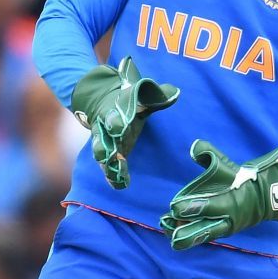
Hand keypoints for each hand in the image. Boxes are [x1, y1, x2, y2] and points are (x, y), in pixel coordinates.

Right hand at [70, 57, 179, 189]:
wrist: (105, 102)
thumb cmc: (133, 99)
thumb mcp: (143, 94)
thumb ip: (157, 95)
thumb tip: (174, 93)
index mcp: (116, 108)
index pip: (115, 113)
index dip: (117, 120)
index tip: (119, 127)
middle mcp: (107, 125)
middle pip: (102, 136)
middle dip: (104, 145)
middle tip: (108, 155)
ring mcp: (106, 141)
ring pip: (103, 152)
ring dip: (109, 164)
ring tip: (115, 175)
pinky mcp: (110, 153)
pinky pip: (109, 165)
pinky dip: (113, 175)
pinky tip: (119, 185)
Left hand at [158, 139, 277, 250]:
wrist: (265, 199)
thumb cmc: (242, 180)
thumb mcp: (230, 166)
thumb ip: (210, 154)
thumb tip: (195, 147)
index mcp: (230, 202)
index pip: (209, 207)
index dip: (191, 208)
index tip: (174, 207)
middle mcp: (226, 219)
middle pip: (204, 230)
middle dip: (186, 231)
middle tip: (169, 227)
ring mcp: (224, 228)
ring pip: (201, 236)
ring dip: (184, 235)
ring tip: (167, 230)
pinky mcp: (220, 231)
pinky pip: (202, 235)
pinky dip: (188, 235)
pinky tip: (172, 231)